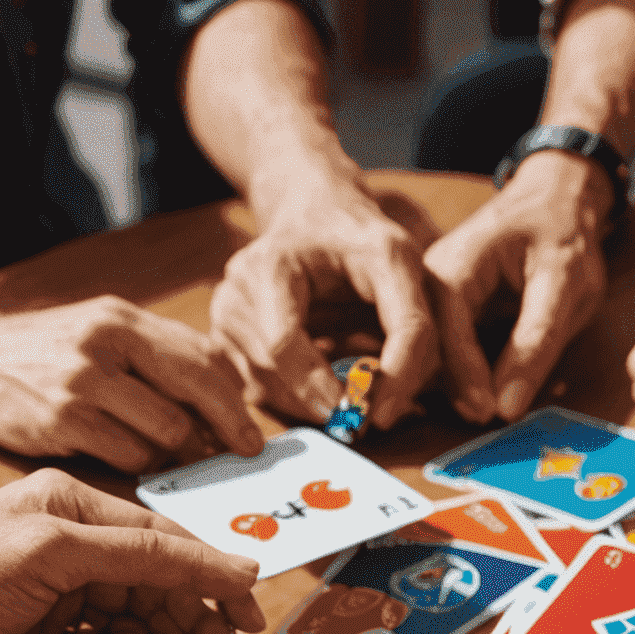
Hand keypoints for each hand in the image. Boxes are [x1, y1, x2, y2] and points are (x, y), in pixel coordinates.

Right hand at [0, 295, 263, 472]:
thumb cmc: (50, 354)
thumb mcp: (106, 333)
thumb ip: (161, 358)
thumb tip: (227, 400)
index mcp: (125, 319)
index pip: (203, 358)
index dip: (235, 402)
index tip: (251, 434)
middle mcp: (107, 343)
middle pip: (196, 392)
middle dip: (227, 428)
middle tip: (241, 454)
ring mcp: (83, 381)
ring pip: (167, 430)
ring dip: (175, 451)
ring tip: (165, 453)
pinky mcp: (63, 420)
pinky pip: (130, 456)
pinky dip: (139, 464)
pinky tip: (128, 457)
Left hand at [0, 470, 264, 633]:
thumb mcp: (52, 553)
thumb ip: (148, 556)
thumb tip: (234, 563)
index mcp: (80, 510)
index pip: (174, 546)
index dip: (218, 584)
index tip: (250, 623)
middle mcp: (77, 550)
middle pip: (165, 592)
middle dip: (189, 633)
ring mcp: (61, 596)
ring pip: (138, 629)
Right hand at [209, 164, 437, 429]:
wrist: (315, 216)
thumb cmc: (361, 241)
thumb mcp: (399, 265)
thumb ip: (410, 329)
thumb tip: (386, 411)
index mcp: (271, 264)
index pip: (284, 345)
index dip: (320, 388)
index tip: (364, 416)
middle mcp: (237, 288)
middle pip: (273, 375)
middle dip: (322, 404)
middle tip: (365, 417)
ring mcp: (225, 314)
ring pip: (264, 390)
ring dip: (311, 407)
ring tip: (349, 395)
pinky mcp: (224, 337)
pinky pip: (248, 390)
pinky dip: (278, 408)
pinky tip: (296, 411)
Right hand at [424, 151, 609, 424]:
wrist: (555, 201)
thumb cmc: (562, 235)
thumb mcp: (562, 285)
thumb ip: (534, 346)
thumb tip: (505, 409)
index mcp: (454, 265)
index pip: (446, 326)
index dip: (463, 375)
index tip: (483, 413)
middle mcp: (430, 282)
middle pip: (424, 347)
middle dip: (440, 392)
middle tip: (461, 433)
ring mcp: (433, 299)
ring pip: (428, 357)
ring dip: (441, 394)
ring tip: (461, 429)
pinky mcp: (445, 316)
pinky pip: (442, 357)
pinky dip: (453, 385)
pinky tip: (467, 410)